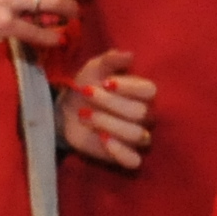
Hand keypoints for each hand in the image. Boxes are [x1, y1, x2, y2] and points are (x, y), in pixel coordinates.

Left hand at [61, 49, 155, 168]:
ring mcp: (137, 137)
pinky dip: (120, 151)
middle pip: (140, 112)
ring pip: (137, 134)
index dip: (129, 87)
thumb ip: (111, 60)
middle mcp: (145, 115)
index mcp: (142, 93)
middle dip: (110, 103)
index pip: (150, 91)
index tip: (106, 83)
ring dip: (108, 123)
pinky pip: (134, 160)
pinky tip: (103, 139)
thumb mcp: (94, 68)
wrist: (66, 111)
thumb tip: (130, 55)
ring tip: (84, 115)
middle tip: (87, 94)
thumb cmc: (87, 86)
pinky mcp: (125, 156)